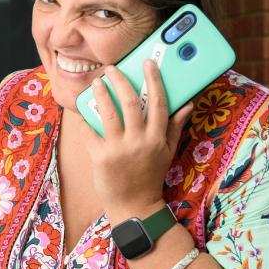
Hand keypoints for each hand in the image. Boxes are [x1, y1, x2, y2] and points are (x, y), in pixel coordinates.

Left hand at [80, 60, 192, 223]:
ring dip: (101, 94)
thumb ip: (174, 126)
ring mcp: (118, 149)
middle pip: (130, 102)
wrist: (134, 206)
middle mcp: (139, 141)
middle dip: (120, 81)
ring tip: (97, 81)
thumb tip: (187, 103)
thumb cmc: (151, 176)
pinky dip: (85, 118)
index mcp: (157, 138)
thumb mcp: (167, 152)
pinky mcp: (100, 157)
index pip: (158, 102)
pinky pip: (90, 132)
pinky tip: (82, 108)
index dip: (153, 80)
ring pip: (108, 113)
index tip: (147, 63)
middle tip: (112, 68)